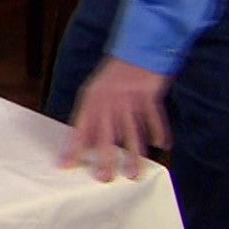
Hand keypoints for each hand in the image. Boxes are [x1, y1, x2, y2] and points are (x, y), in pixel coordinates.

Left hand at [61, 58, 172, 181]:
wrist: (137, 50)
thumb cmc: (115, 75)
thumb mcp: (97, 92)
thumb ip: (94, 116)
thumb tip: (88, 145)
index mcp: (92, 98)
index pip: (80, 127)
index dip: (74, 147)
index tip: (67, 165)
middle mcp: (108, 99)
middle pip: (106, 134)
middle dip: (105, 158)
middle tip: (105, 178)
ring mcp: (129, 97)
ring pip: (131, 131)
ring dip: (133, 154)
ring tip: (133, 174)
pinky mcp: (148, 94)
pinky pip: (154, 117)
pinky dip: (159, 131)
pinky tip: (162, 145)